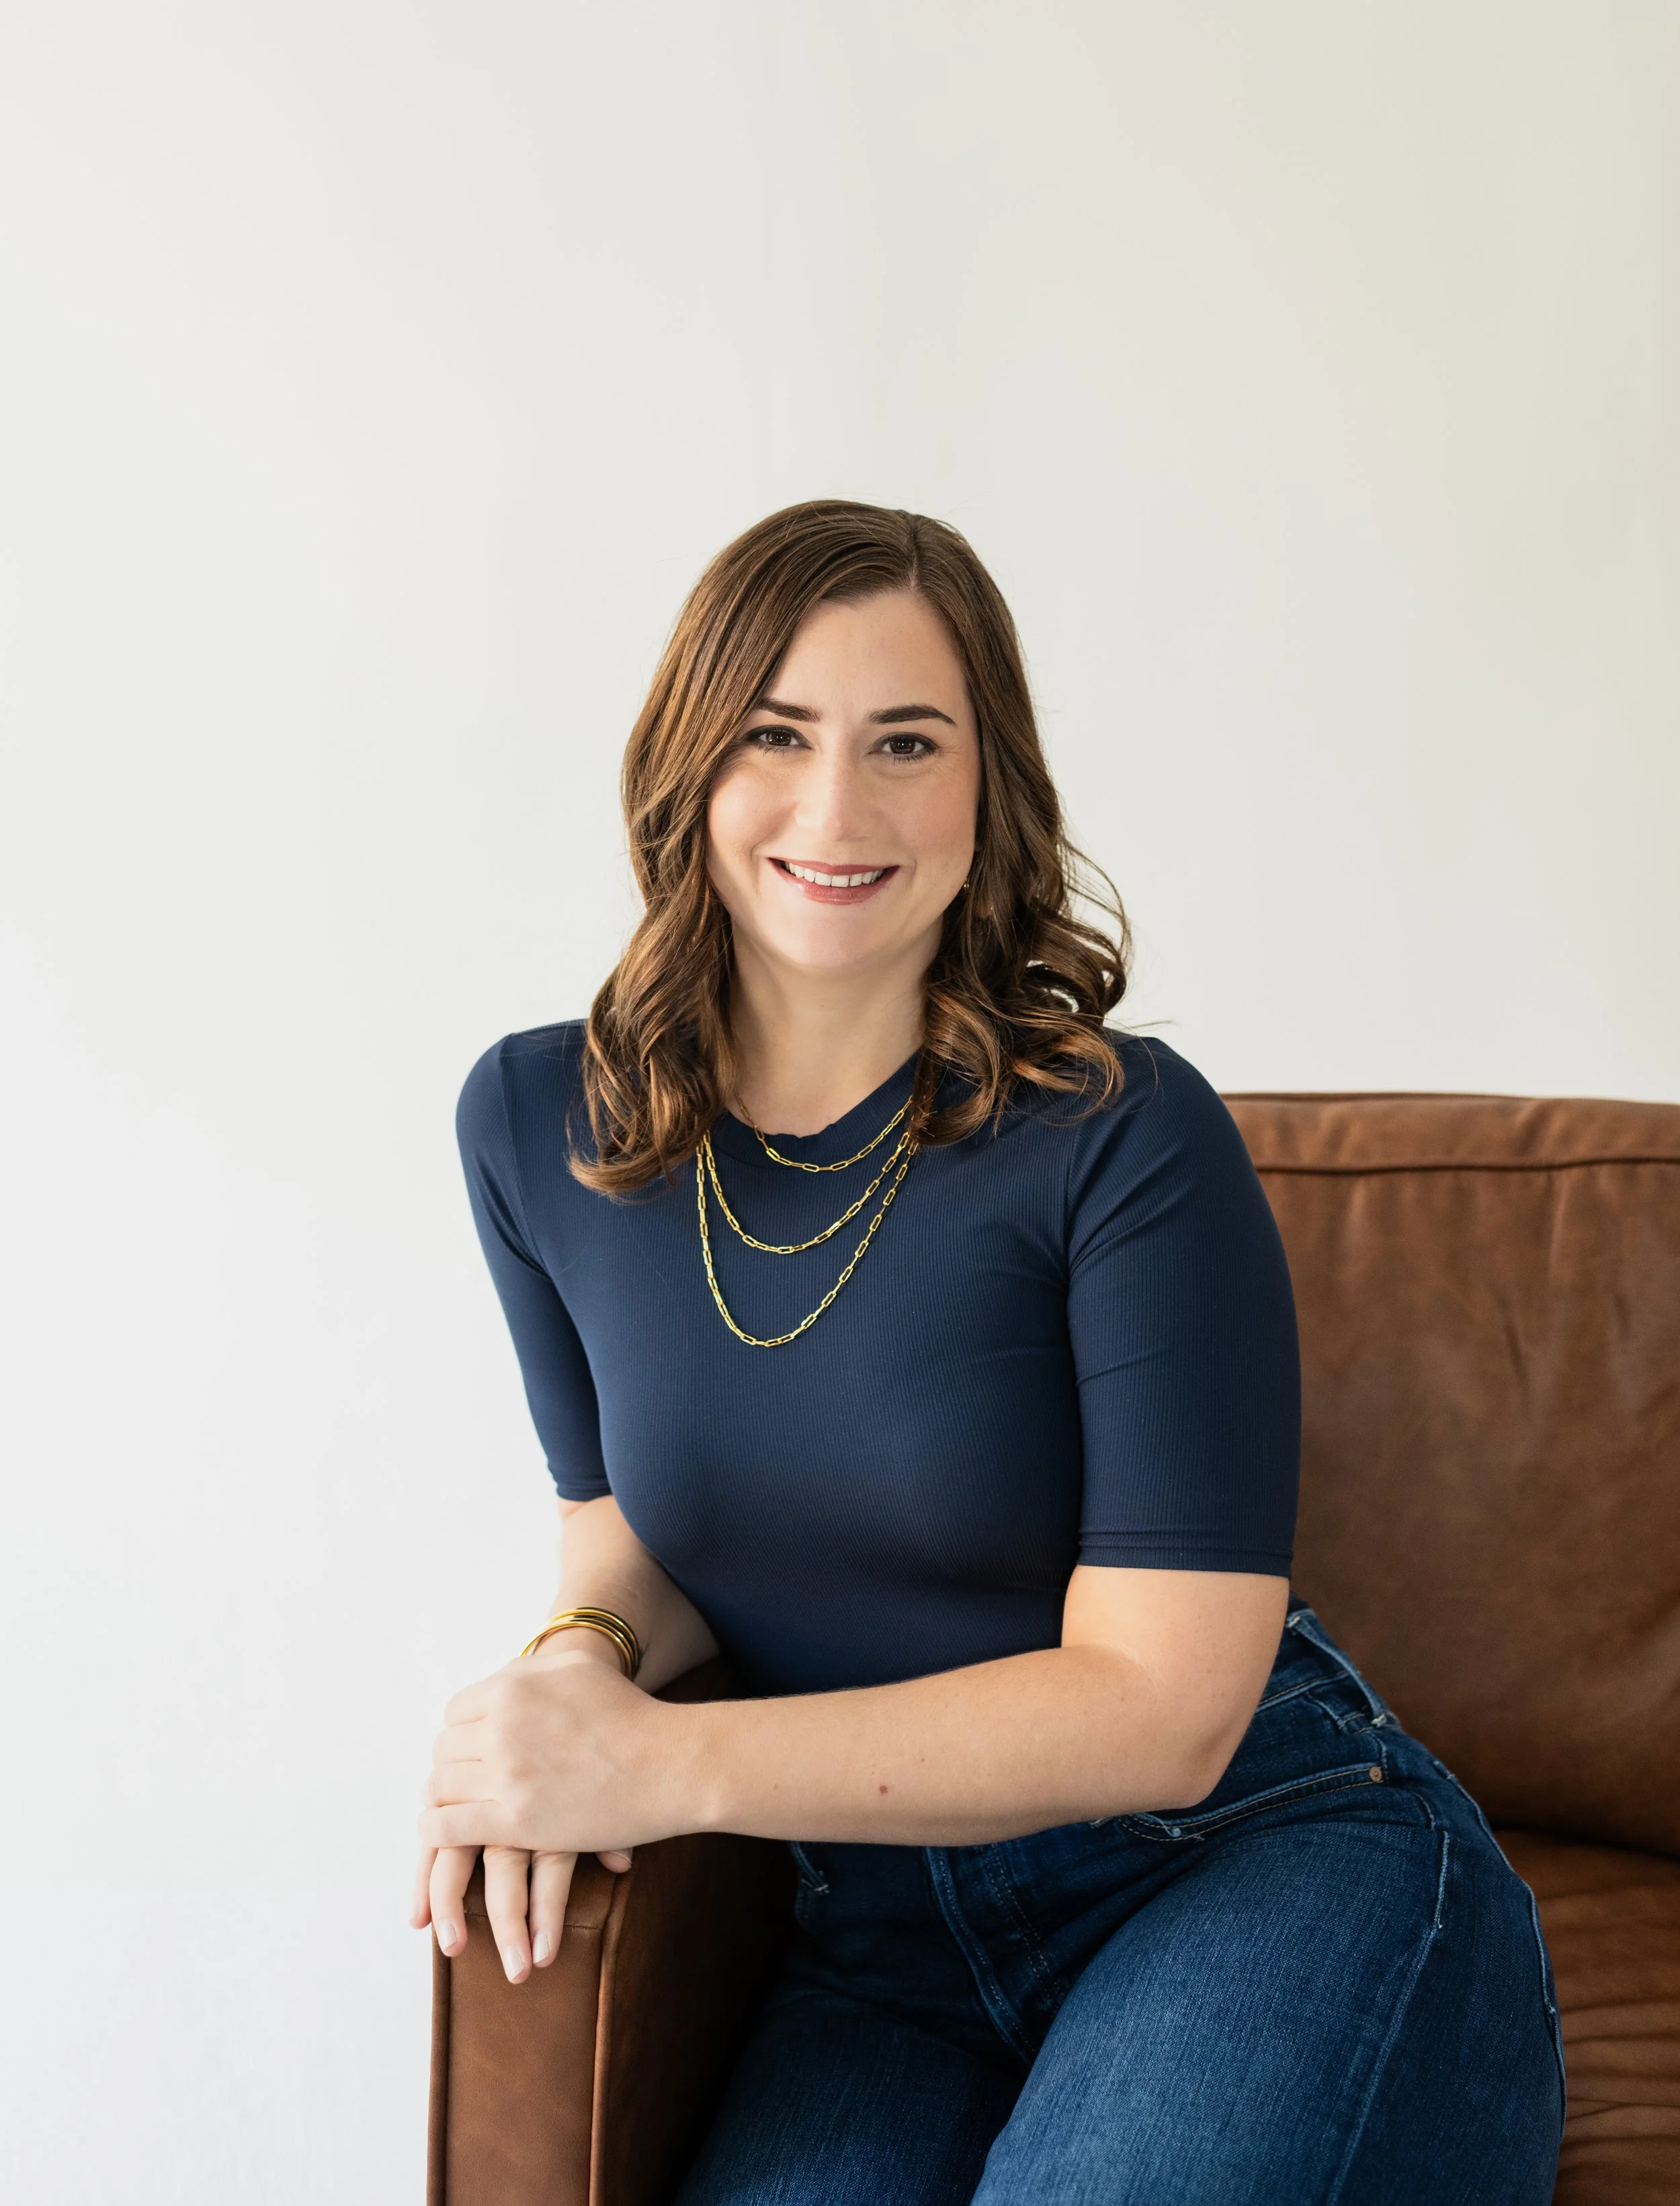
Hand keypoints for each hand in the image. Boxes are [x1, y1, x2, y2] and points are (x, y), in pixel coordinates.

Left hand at [414, 1645, 696, 1979]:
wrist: (669, 1763)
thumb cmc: (628, 1712)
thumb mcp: (573, 1668)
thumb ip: (526, 1673)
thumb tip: (497, 1683)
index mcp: (511, 1687)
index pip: (455, 1713)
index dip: (463, 1733)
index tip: (475, 1751)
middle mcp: (502, 1726)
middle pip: (445, 1751)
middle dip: (455, 1768)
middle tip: (470, 1785)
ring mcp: (507, 1775)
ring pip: (441, 1788)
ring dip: (444, 1800)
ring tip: (458, 1809)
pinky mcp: (515, 1821)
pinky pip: (446, 1827)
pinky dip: (436, 1830)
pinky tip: (444, 1832)